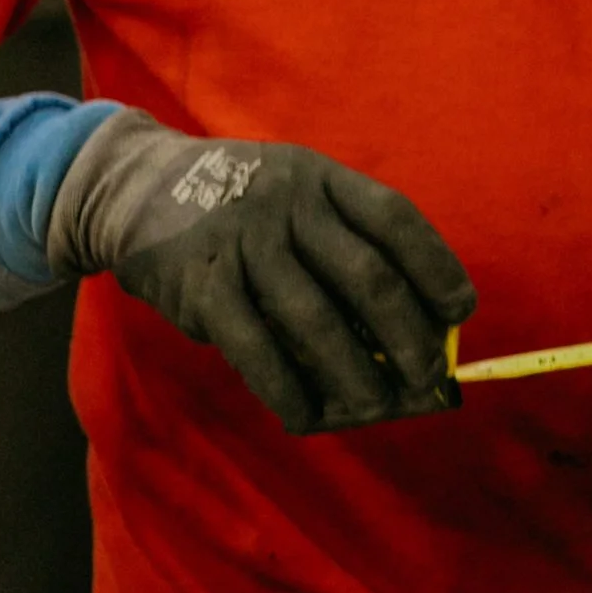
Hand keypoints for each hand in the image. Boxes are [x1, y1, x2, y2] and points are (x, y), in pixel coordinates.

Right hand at [49, 118, 475, 435]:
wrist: (131, 186)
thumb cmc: (235, 204)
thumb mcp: (290, 194)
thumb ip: (335, 245)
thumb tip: (392, 333)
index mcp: (320, 178)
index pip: (394, 220)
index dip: (434, 267)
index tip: (460, 311)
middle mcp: (288, 204)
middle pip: (366, 275)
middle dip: (407, 334)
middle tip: (428, 375)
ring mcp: (243, 243)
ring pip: (316, 319)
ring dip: (355, 371)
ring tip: (380, 405)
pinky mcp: (202, 283)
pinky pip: (255, 348)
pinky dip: (286, 388)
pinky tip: (307, 414)